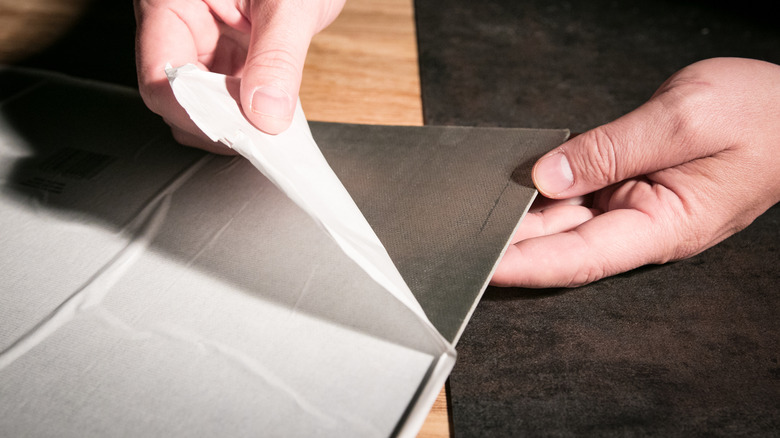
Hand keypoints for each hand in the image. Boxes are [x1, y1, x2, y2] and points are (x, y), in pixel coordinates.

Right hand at [134, 0, 344, 152]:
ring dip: (238, 119)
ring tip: (271, 119)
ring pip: (204, 102)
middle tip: (260, 133)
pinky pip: (230, 95)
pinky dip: (252, 111)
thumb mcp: (289, 3)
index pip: (161, 76)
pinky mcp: (228, 53)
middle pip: (178, 97)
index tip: (236, 131)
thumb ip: (277, 57)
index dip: (196, 111)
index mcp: (171, 1)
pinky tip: (274, 110)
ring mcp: (204, 41)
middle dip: (219, 120)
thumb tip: (266, 112)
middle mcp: (180, 24)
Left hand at [492, 57, 779, 287]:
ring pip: (566, 220)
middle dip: (510, 243)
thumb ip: (610, 150)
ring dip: (521, 219)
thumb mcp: (683, 120)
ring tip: (473, 213)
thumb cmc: (760, 115)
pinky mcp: (630, 187)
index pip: (579, 258)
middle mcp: (643, 226)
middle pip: (562, 243)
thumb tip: (548, 175)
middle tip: (458, 237)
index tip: (481, 264)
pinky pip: (580, 194)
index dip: (525, 265)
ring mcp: (636, 208)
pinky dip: (545, 192)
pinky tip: (513, 187)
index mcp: (662, 227)